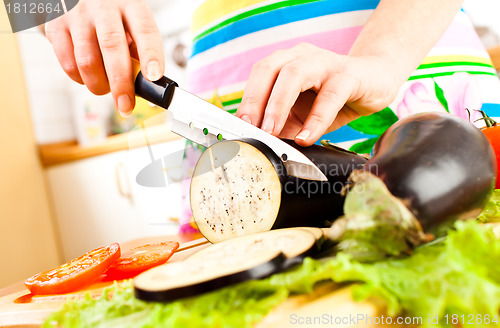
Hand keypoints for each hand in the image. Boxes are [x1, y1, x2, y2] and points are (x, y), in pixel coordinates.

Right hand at [44, 0, 163, 115]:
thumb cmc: (111, 17)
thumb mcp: (130, 25)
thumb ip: (138, 52)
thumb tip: (146, 87)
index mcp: (130, 5)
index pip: (145, 30)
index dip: (151, 55)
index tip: (154, 77)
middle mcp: (103, 7)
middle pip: (112, 45)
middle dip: (121, 82)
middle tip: (125, 105)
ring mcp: (78, 16)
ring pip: (87, 60)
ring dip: (99, 85)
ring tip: (105, 88)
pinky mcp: (56, 26)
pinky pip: (68, 64)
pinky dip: (80, 79)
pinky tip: (88, 76)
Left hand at [235, 43, 400, 145]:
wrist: (376, 80)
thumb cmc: (333, 97)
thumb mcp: (302, 114)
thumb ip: (282, 125)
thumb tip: (259, 145)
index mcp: (286, 62)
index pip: (259, 76)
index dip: (246, 100)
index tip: (238, 127)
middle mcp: (301, 57)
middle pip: (269, 70)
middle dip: (255, 100)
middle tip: (249, 128)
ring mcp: (325, 63)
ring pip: (294, 76)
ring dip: (278, 105)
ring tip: (271, 131)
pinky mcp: (349, 75)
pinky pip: (329, 96)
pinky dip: (315, 119)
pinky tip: (306, 137)